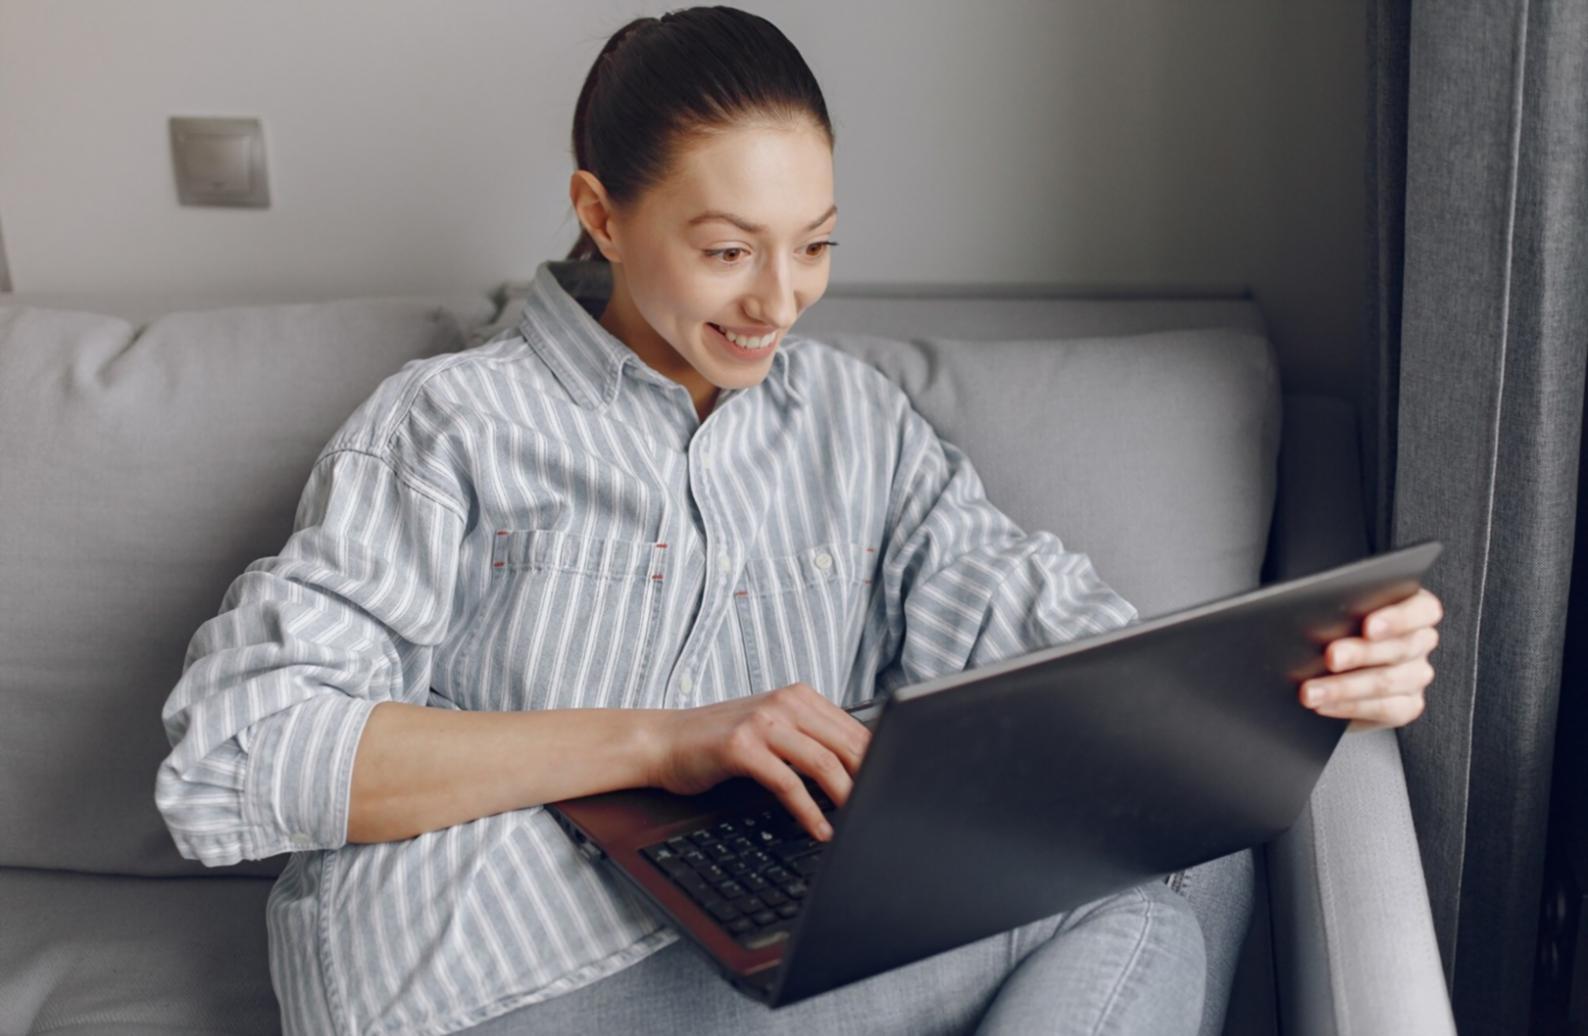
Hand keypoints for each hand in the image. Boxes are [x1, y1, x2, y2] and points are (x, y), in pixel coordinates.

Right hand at [647, 683, 871, 841]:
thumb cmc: (719, 742)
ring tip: (859, 820)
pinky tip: (819, 830)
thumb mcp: (771, 731)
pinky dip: (809, 811)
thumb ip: (809, 740)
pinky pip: (788, 783)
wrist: (664, 741)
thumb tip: (857, 770)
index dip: (878, 760)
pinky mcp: (742, 747)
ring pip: (823, 762)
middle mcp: (784, 703)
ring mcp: (762, 722)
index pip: (854, 729)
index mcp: (798, 696)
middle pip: (845, 744)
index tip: (892, 786)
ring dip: (846, 797)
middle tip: (884, 806)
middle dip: (870, 779)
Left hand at [1300, 587, 1443, 731]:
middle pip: (1400, 648)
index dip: (1398, 618)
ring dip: (1344, 687)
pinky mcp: (1409, 705)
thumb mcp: (1341, 614)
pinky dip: (1348, 707)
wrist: (1335, 671)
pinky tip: (1323, 705)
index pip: (1422, 610)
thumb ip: (1343, 610)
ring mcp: (1417, 675)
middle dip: (1360, 653)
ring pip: (1387, 681)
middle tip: (1330, 657)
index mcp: (1414, 608)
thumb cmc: (1337, 629)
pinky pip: (1383, 708)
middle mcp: (1421, 641)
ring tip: (1310, 691)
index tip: (1368, 627)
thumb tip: (1316, 612)